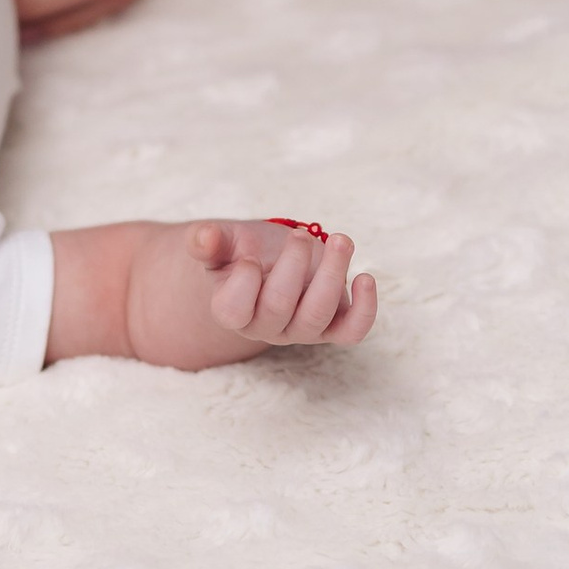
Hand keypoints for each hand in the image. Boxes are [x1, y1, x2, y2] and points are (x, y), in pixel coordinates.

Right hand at [180, 219, 374, 355]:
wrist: (271, 262)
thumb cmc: (242, 251)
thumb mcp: (222, 241)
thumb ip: (209, 240)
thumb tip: (203, 237)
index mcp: (231, 308)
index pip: (232, 310)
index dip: (243, 283)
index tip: (250, 257)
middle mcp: (265, 325)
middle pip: (278, 307)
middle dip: (292, 265)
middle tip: (298, 237)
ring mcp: (300, 329)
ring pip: (317, 316)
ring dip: (331, 275)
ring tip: (340, 241)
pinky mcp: (332, 326)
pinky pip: (352, 332)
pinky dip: (365, 310)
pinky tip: (365, 278)